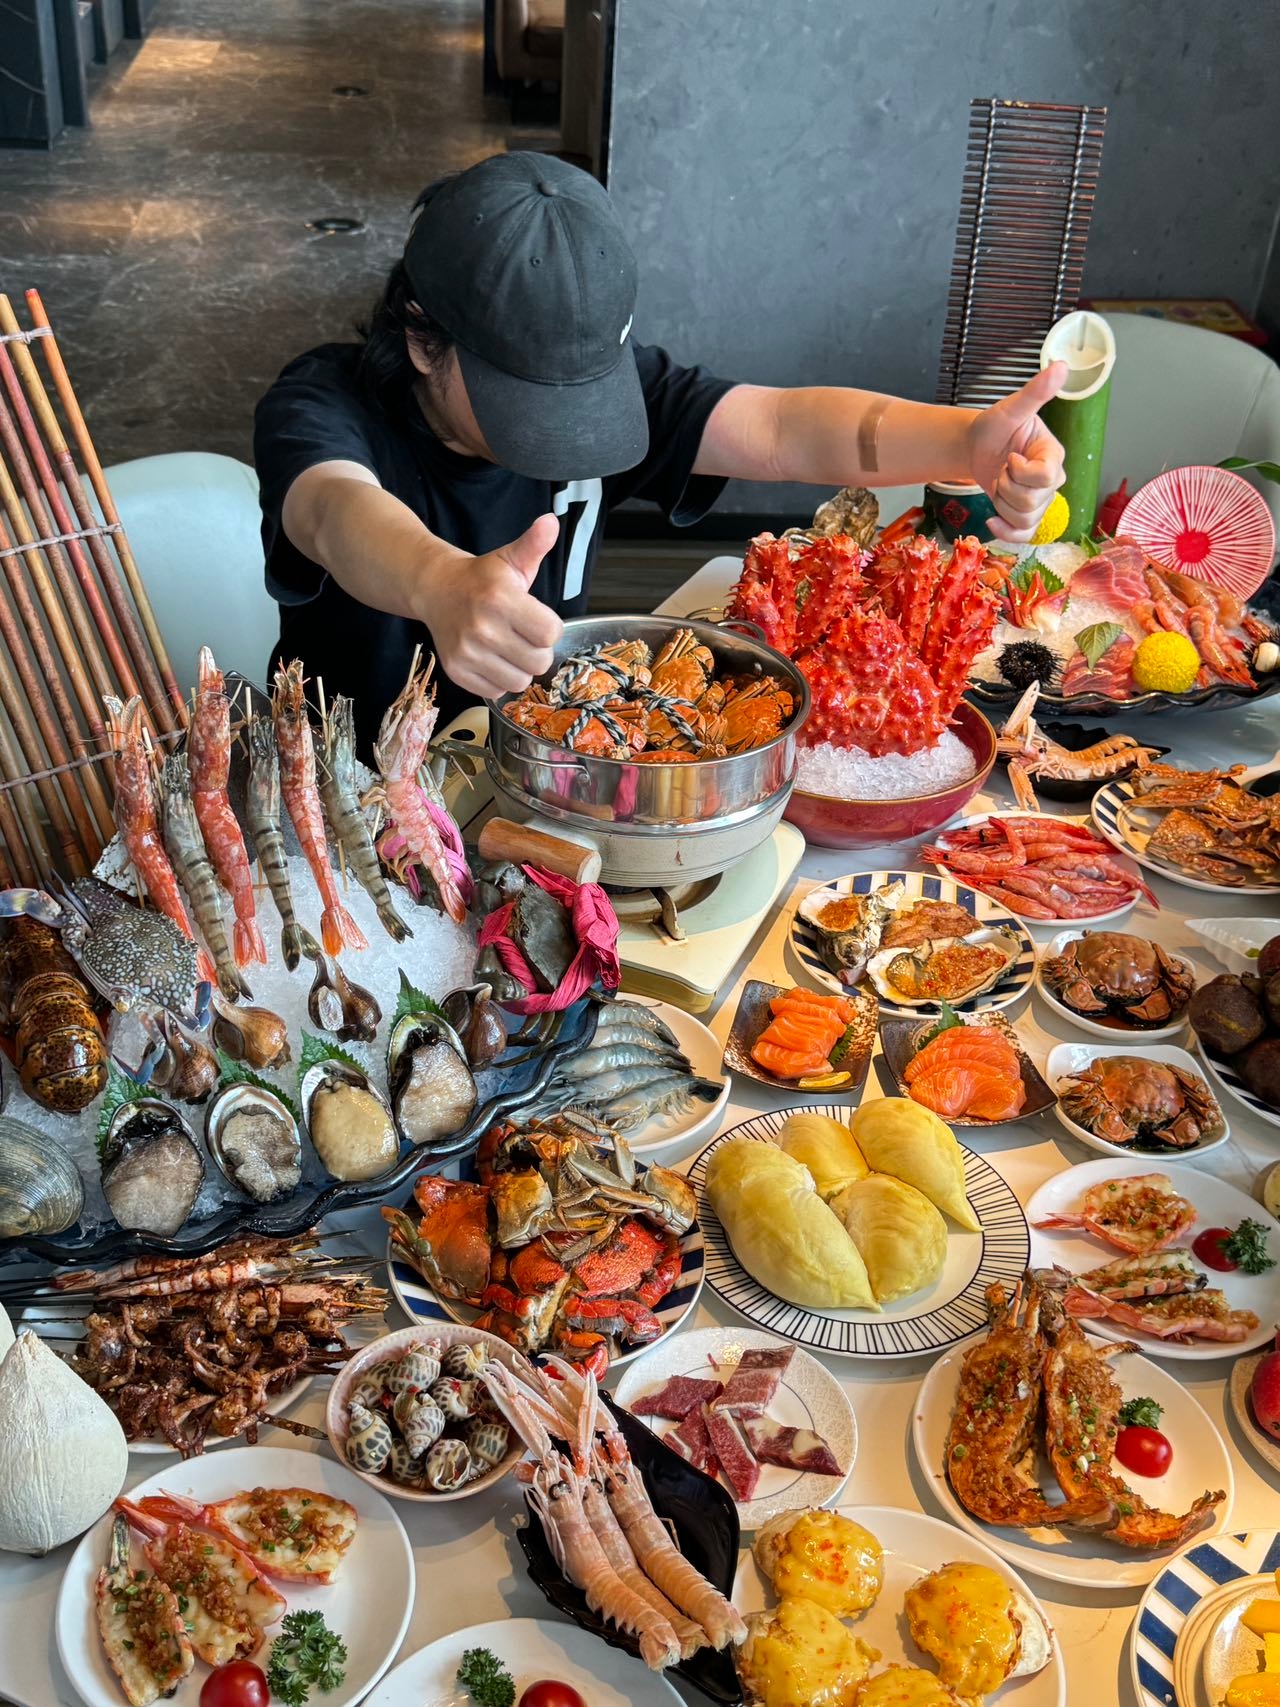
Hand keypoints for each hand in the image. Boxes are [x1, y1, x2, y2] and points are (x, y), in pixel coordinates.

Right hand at [417, 513, 563, 697]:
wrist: (435, 589)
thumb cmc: (481, 577)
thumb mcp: (510, 559)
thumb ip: (534, 544)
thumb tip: (550, 522)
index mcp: (501, 598)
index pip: (550, 634)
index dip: (549, 628)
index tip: (536, 619)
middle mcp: (482, 627)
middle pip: (538, 661)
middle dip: (536, 650)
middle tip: (522, 635)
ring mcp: (467, 652)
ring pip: (519, 681)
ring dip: (519, 668)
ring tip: (508, 648)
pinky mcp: (457, 671)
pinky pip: (496, 691)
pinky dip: (498, 680)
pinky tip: (491, 659)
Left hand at [967, 362, 1067, 542]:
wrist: (976, 447)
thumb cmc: (994, 427)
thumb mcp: (1011, 409)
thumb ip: (1035, 392)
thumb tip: (1060, 366)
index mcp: (1053, 454)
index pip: (1046, 477)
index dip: (1020, 471)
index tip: (1010, 457)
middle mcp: (1053, 479)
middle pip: (1034, 501)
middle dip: (1006, 487)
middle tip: (1001, 469)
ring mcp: (1042, 499)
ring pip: (1026, 519)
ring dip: (1002, 504)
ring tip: (998, 483)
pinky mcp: (1027, 515)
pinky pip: (1024, 535)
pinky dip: (1005, 531)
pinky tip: (991, 518)